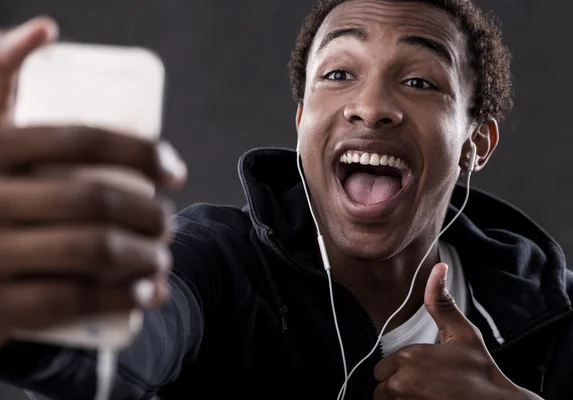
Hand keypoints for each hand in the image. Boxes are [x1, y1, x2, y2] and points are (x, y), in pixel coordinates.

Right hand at [0, 17, 186, 344]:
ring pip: (91, 251)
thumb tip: (46, 28)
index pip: (84, 139)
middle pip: (97, 200)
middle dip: (152, 214)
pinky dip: (121, 299)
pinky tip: (147, 295)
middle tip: (169, 223)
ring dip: (147, 257)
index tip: (174, 172)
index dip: (142, 154)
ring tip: (164, 258)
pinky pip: (70, 301)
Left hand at [373, 263, 541, 399]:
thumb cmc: (480, 371)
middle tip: (425, 387)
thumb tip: (438, 267)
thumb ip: (441, 303)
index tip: (424, 374)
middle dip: (397, 387)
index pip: (383, 368)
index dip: (401, 370)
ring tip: (425, 396)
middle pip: (381, 387)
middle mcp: (401, 382)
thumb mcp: (462, 332)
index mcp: (409, 357)